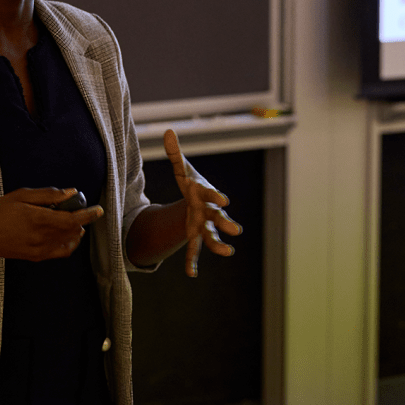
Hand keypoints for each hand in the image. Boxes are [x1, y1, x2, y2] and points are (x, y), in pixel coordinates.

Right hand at [0, 187, 103, 261]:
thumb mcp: (21, 195)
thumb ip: (48, 195)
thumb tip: (71, 193)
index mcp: (38, 219)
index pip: (72, 219)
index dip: (88, 214)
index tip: (99, 209)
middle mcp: (41, 237)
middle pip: (73, 230)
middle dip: (82, 219)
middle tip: (79, 208)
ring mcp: (40, 250)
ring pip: (69, 241)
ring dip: (76, 230)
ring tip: (70, 219)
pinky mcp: (37, 257)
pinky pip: (61, 252)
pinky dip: (69, 242)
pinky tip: (66, 234)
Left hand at [163, 129, 241, 276]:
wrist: (195, 202)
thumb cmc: (191, 185)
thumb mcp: (181, 170)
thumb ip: (175, 153)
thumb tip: (168, 130)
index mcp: (205, 194)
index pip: (211, 194)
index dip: (216, 196)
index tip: (224, 199)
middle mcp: (208, 211)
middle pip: (218, 217)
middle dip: (226, 223)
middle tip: (236, 230)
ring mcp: (204, 226)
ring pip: (212, 237)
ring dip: (218, 245)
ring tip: (228, 252)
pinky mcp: (196, 237)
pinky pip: (194, 251)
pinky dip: (192, 262)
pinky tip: (190, 274)